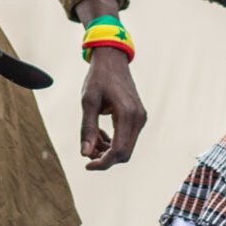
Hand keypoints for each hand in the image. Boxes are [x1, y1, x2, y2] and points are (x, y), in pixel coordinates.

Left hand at [78, 38, 145, 170]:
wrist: (112, 60)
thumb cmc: (98, 78)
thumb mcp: (88, 101)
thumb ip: (87, 128)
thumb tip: (85, 153)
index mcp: (127, 114)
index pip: (118, 151)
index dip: (102, 163)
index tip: (87, 165)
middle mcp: (138, 118)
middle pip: (124, 153)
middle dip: (105, 158)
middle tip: (86, 152)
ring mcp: (140, 118)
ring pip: (126, 148)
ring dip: (108, 151)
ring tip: (91, 141)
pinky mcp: (138, 117)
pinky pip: (128, 138)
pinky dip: (114, 142)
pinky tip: (100, 135)